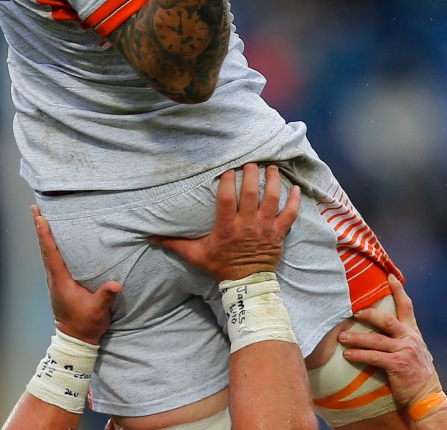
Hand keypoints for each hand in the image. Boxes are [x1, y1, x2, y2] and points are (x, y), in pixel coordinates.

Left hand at [33, 205, 121, 344]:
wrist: (76, 338)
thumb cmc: (86, 324)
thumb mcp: (98, 311)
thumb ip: (105, 296)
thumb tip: (115, 285)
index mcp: (61, 281)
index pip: (51, 253)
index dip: (45, 235)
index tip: (40, 218)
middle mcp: (54, 278)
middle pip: (45, 248)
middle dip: (40, 228)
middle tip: (36, 208)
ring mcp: (55, 280)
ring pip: (47, 252)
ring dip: (43, 234)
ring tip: (42, 216)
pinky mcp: (59, 282)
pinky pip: (52, 258)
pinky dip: (49, 244)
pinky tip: (54, 238)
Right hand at [150, 164, 301, 281]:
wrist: (245, 284)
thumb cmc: (220, 266)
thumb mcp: (195, 255)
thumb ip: (174, 244)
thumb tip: (151, 238)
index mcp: (226, 226)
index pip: (227, 197)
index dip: (228, 180)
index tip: (229, 169)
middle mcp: (247, 224)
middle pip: (251, 193)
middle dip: (252, 174)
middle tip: (251, 162)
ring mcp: (265, 228)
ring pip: (272, 199)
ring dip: (272, 181)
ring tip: (271, 168)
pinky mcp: (278, 234)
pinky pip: (290, 215)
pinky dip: (295, 201)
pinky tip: (295, 188)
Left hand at [338, 275, 445, 416]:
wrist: (427, 397)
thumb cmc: (418, 376)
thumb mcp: (416, 352)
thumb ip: (404, 340)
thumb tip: (386, 331)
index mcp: (414, 333)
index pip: (407, 306)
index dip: (398, 290)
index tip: (389, 276)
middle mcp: (410, 339)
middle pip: (386, 319)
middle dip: (368, 314)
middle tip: (353, 312)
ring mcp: (404, 351)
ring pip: (375, 339)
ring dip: (356, 337)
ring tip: (341, 336)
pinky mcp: (397, 365)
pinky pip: (373, 357)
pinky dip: (358, 355)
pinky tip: (348, 354)